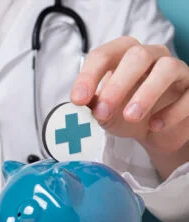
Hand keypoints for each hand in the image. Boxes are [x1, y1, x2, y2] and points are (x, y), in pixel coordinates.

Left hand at [70, 36, 188, 178]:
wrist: (154, 132)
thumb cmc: (125, 113)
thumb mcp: (104, 111)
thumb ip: (92, 105)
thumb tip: (81, 103)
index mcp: (122, 56)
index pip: (104, 55)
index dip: (89, 76)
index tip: (77, 100)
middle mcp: (151, 56)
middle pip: (137, 55)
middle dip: (117, 84)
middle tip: (103, 111)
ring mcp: (176, 70)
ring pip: (167, 68)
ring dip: (146, 93)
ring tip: (131, 116)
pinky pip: (188, 95)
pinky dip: (171, 112)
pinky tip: (155, 126)